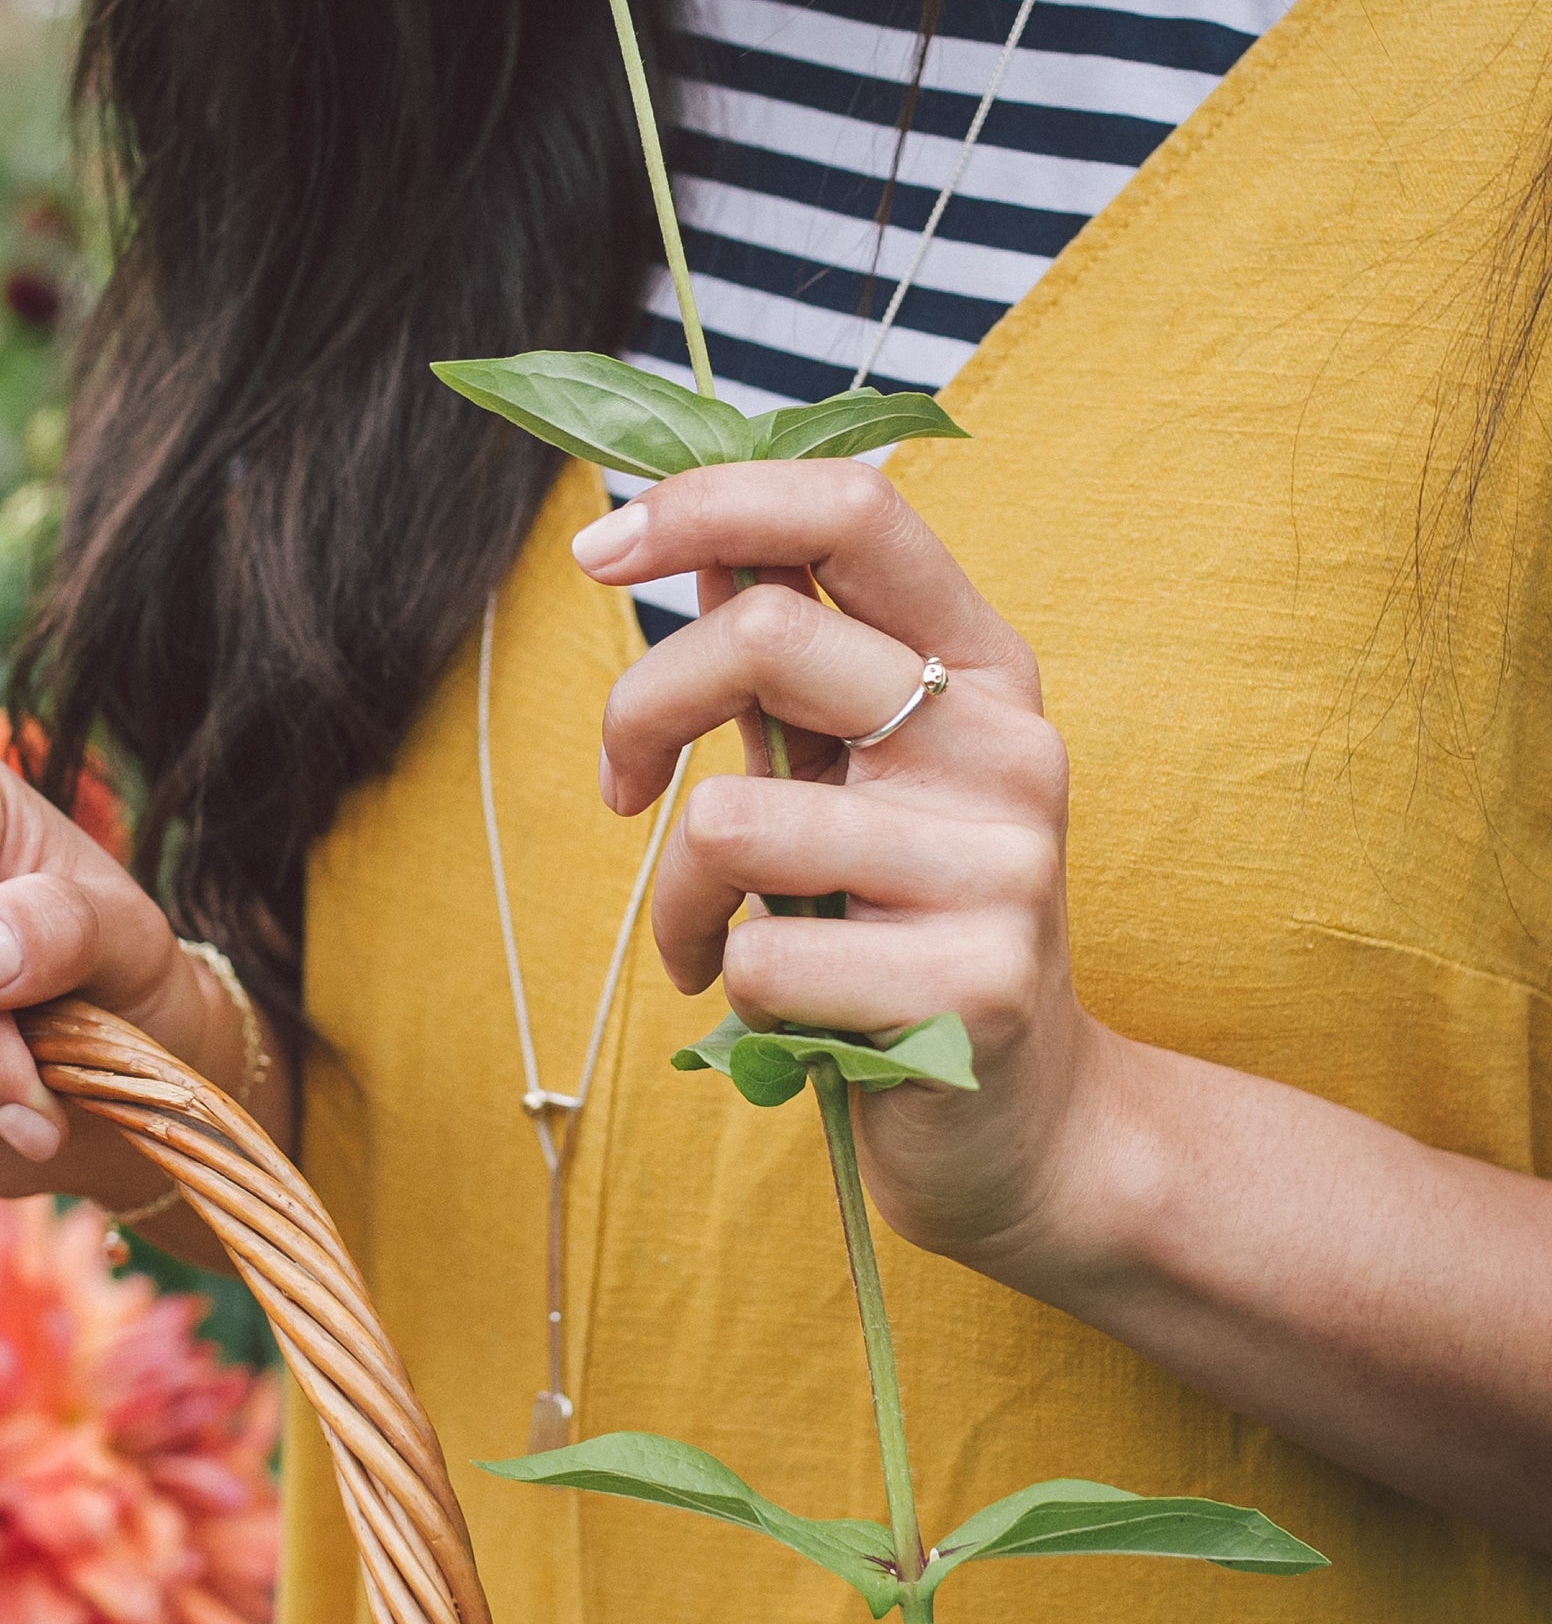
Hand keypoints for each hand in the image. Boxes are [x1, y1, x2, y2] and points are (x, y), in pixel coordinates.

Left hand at [574, 460, 1106, 1271]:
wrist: (1024, 1122)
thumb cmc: (901, 927)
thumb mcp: (858, 776)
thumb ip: (791, 672)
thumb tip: (691, 547)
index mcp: (981, 665)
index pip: (856, 510)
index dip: (711, 501)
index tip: (600, 548)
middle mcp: (1009, 743)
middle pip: (767, 634)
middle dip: (640, 704)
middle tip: (619, 785)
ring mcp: (1004, 865)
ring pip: (734, 817)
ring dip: (676, 897)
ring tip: (708, 940)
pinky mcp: (975, 987)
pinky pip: (761, 955)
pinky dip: (727, 984)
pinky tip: (782, 1014)